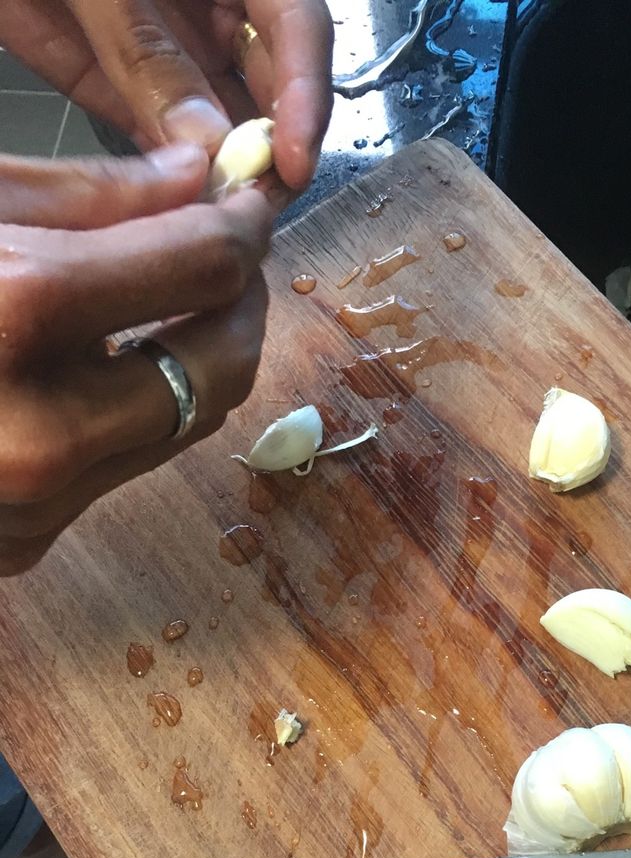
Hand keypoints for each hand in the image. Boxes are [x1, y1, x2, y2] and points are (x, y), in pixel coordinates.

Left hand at [0, 0, 332, 190]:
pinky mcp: (122, 91)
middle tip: (256, 200)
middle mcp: (208, 11)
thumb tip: (205, 137)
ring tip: (216, 215)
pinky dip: (171, 182)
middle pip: (268, 85)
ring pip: (219, 125)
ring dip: (222, 174)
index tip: (294, 158)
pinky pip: (161, 143)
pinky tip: (173, 208)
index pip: (297, 25)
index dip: (305, 93)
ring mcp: (168, 54)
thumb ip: (147, 48)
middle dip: (269, 145)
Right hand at [0, 146, 273, 574]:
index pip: (201, 266)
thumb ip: (84, 197)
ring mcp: (32, 506)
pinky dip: (135, 407)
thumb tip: (196, 182)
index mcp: (11, 313)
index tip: (250, 199)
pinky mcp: (22, 546)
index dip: (243, 226)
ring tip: (175, 298)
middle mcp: (39, 431)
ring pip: (184, 425)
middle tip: (230, 252)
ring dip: (200, 356)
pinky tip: (104, 361)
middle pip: (220, 367)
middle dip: (241, 301)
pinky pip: (123, 468)